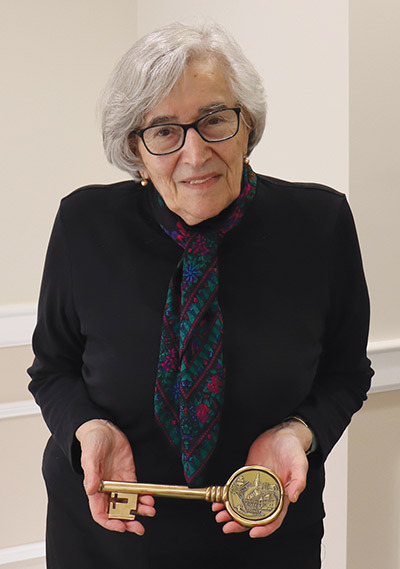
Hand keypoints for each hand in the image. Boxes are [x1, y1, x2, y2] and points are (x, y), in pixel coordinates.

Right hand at [75, 419, 154, 533]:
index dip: (110, 522)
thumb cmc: (92, 443)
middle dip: (128, 522)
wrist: (104, 429)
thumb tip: (91, 490)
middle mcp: (107, 489)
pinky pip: (137, 491)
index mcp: (95, 489)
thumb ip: (91, 474)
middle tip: (139, 527)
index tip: (121, 526)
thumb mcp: (90, 457)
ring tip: (149, 511)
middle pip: (117, 512)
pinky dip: (144, 497)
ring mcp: (119, 483)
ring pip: (130, 503)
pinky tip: (150, 499)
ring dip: (139, 510)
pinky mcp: (128, 475)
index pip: (101, 514)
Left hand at [212, 420, 311, 537]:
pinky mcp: (248, 475)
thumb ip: (298, 481)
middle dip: (240, 524)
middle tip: (227, 527)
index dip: (264, 529)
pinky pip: (236, 489)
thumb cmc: (294, 449)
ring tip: (219, 515)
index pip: (274, 519)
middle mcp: (268, 494)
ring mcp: (257, 486)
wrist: (282, 433)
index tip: (252, 533)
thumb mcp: (299, 464)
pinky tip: (218, 500)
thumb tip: (294, 497)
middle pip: (254, 516)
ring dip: (231, 512)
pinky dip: (227, 496)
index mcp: (283, 496)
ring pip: (242, 505)